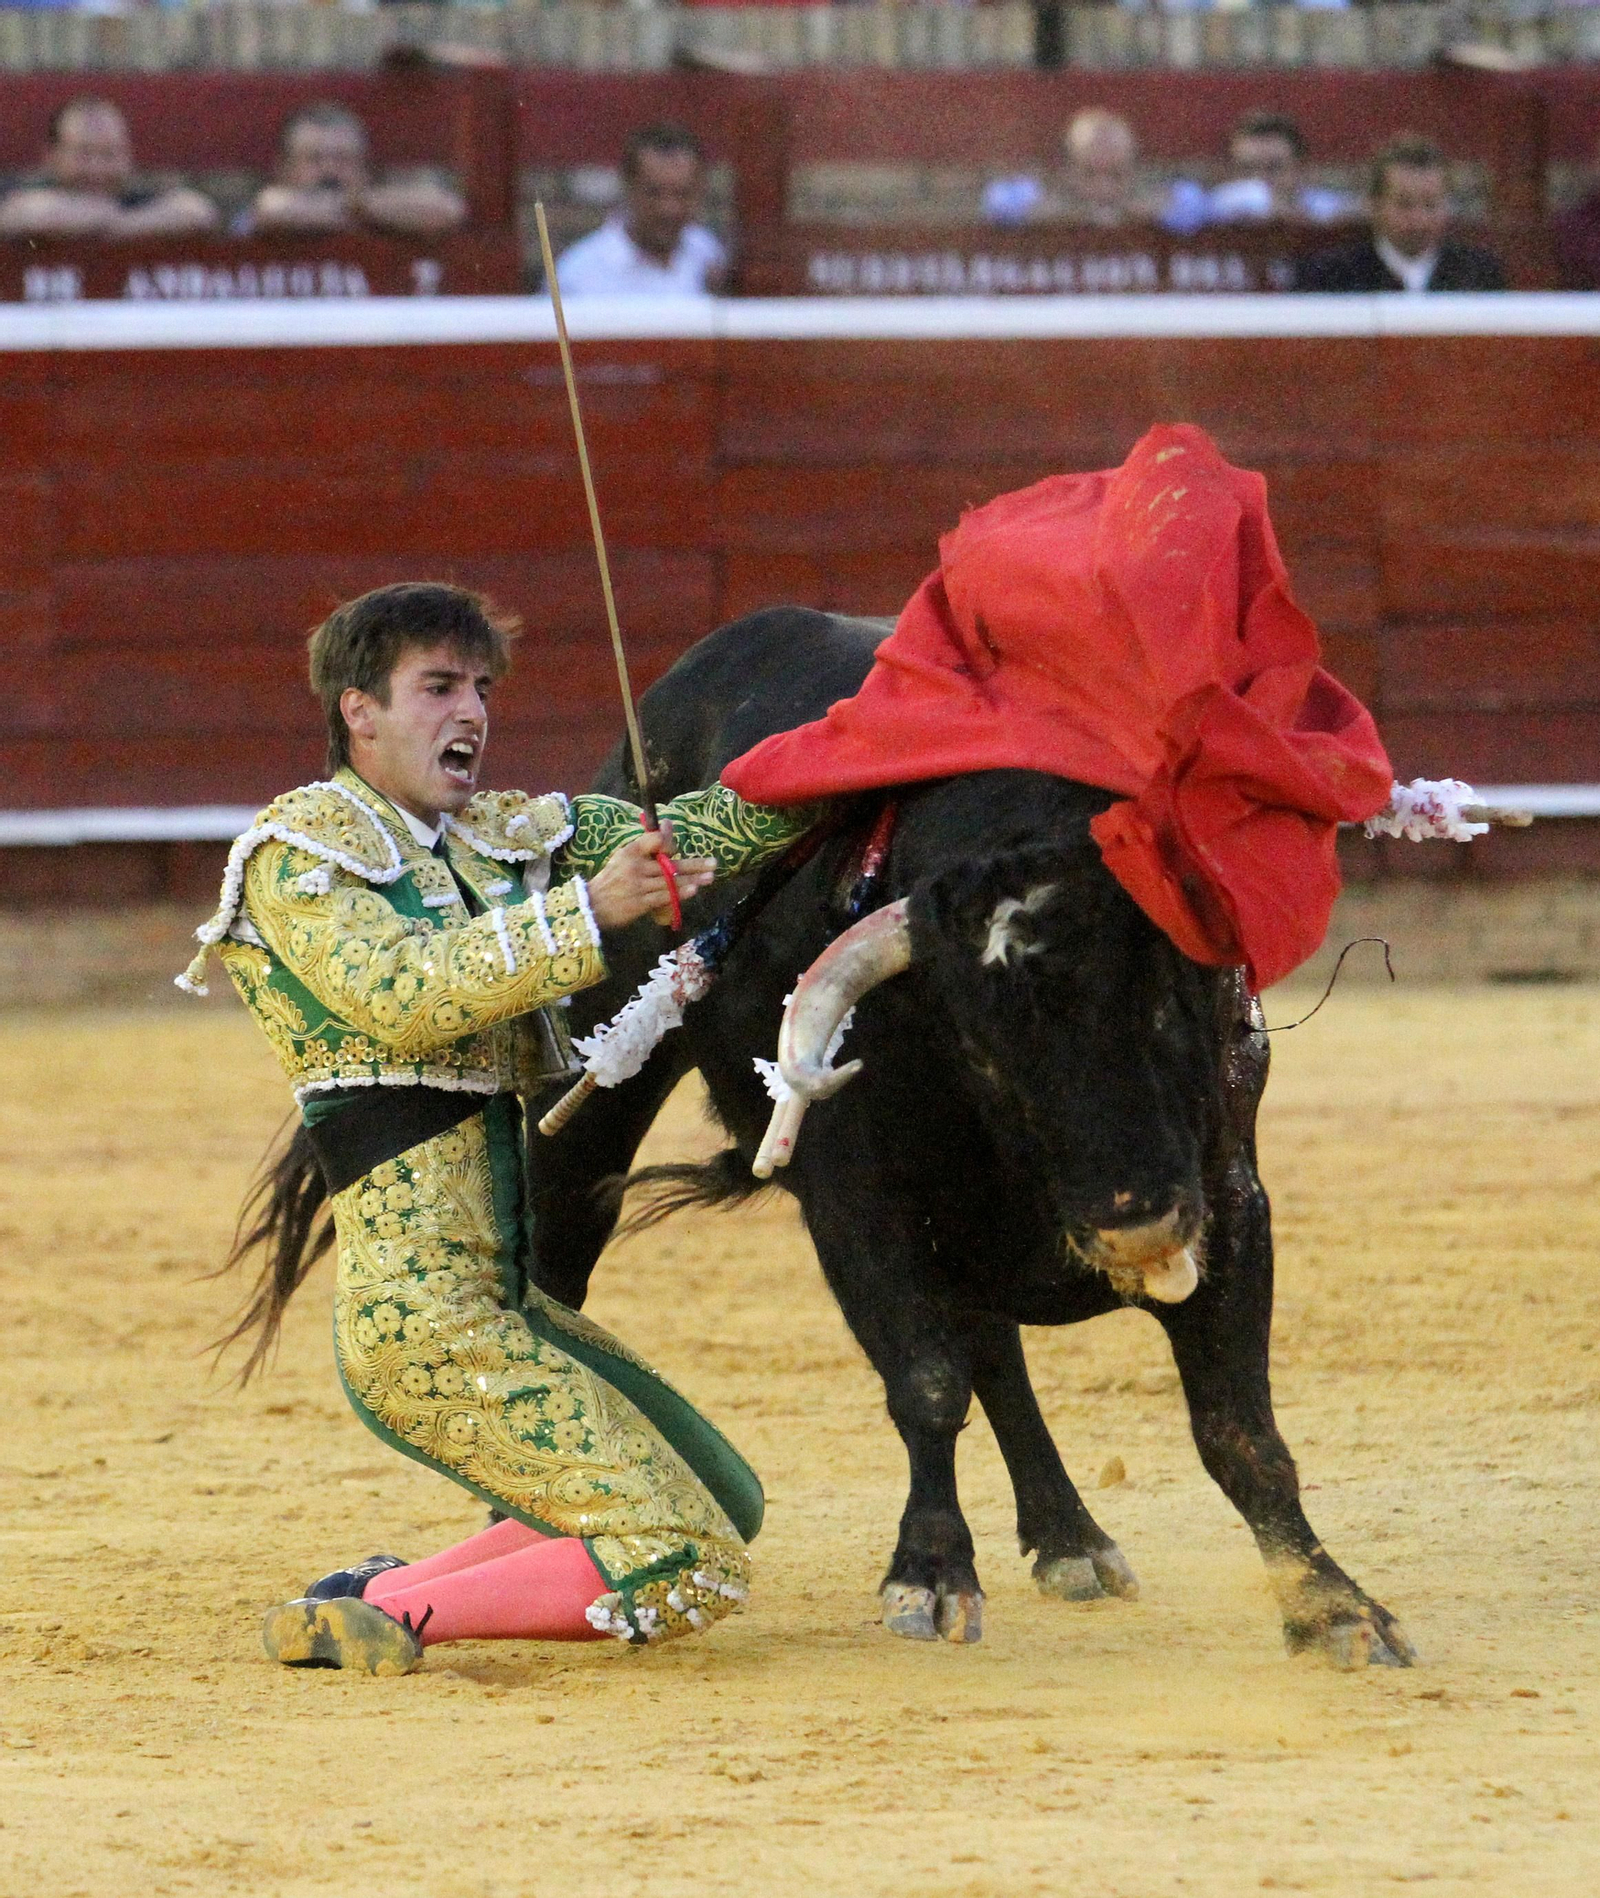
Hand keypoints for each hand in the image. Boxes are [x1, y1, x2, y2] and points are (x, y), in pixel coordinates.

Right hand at [585, 822, 715, 931]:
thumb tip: (669, 826)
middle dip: (694, 863)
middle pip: (670, 863)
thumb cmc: (612, 880)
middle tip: (713, 863)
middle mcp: (635, 866)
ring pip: (671, 881)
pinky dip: (679, 893)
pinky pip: (664, 896)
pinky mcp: (640, 902)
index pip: (656, 839)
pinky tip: (693, 890)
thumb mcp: (624, 858)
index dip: (669, 840)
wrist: (592, 905)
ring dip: (692, 879)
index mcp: (630, 851)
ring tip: (709, 877)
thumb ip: (646, 846)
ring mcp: (638, 885)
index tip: (676, 846)